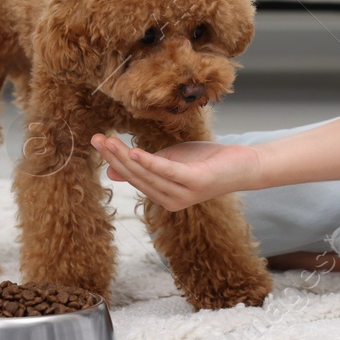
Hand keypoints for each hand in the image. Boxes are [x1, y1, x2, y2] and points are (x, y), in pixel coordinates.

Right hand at [90, 134, 261, 211]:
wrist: (243, 164)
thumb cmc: (206, 161)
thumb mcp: (170, 161)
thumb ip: (145, 166)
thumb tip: (112, 170)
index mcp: (163, 196)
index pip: (132, 177)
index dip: (113, 160)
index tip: (97, 141)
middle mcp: (170, 200)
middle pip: (136, 177)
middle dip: (114, 157)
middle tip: (97, 139)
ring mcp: (183, 194)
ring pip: (147, 175)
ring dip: (125, 157)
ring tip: (109, 141)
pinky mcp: (195, 183)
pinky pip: (167, 171)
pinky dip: (149, 162)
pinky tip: (134, 152)